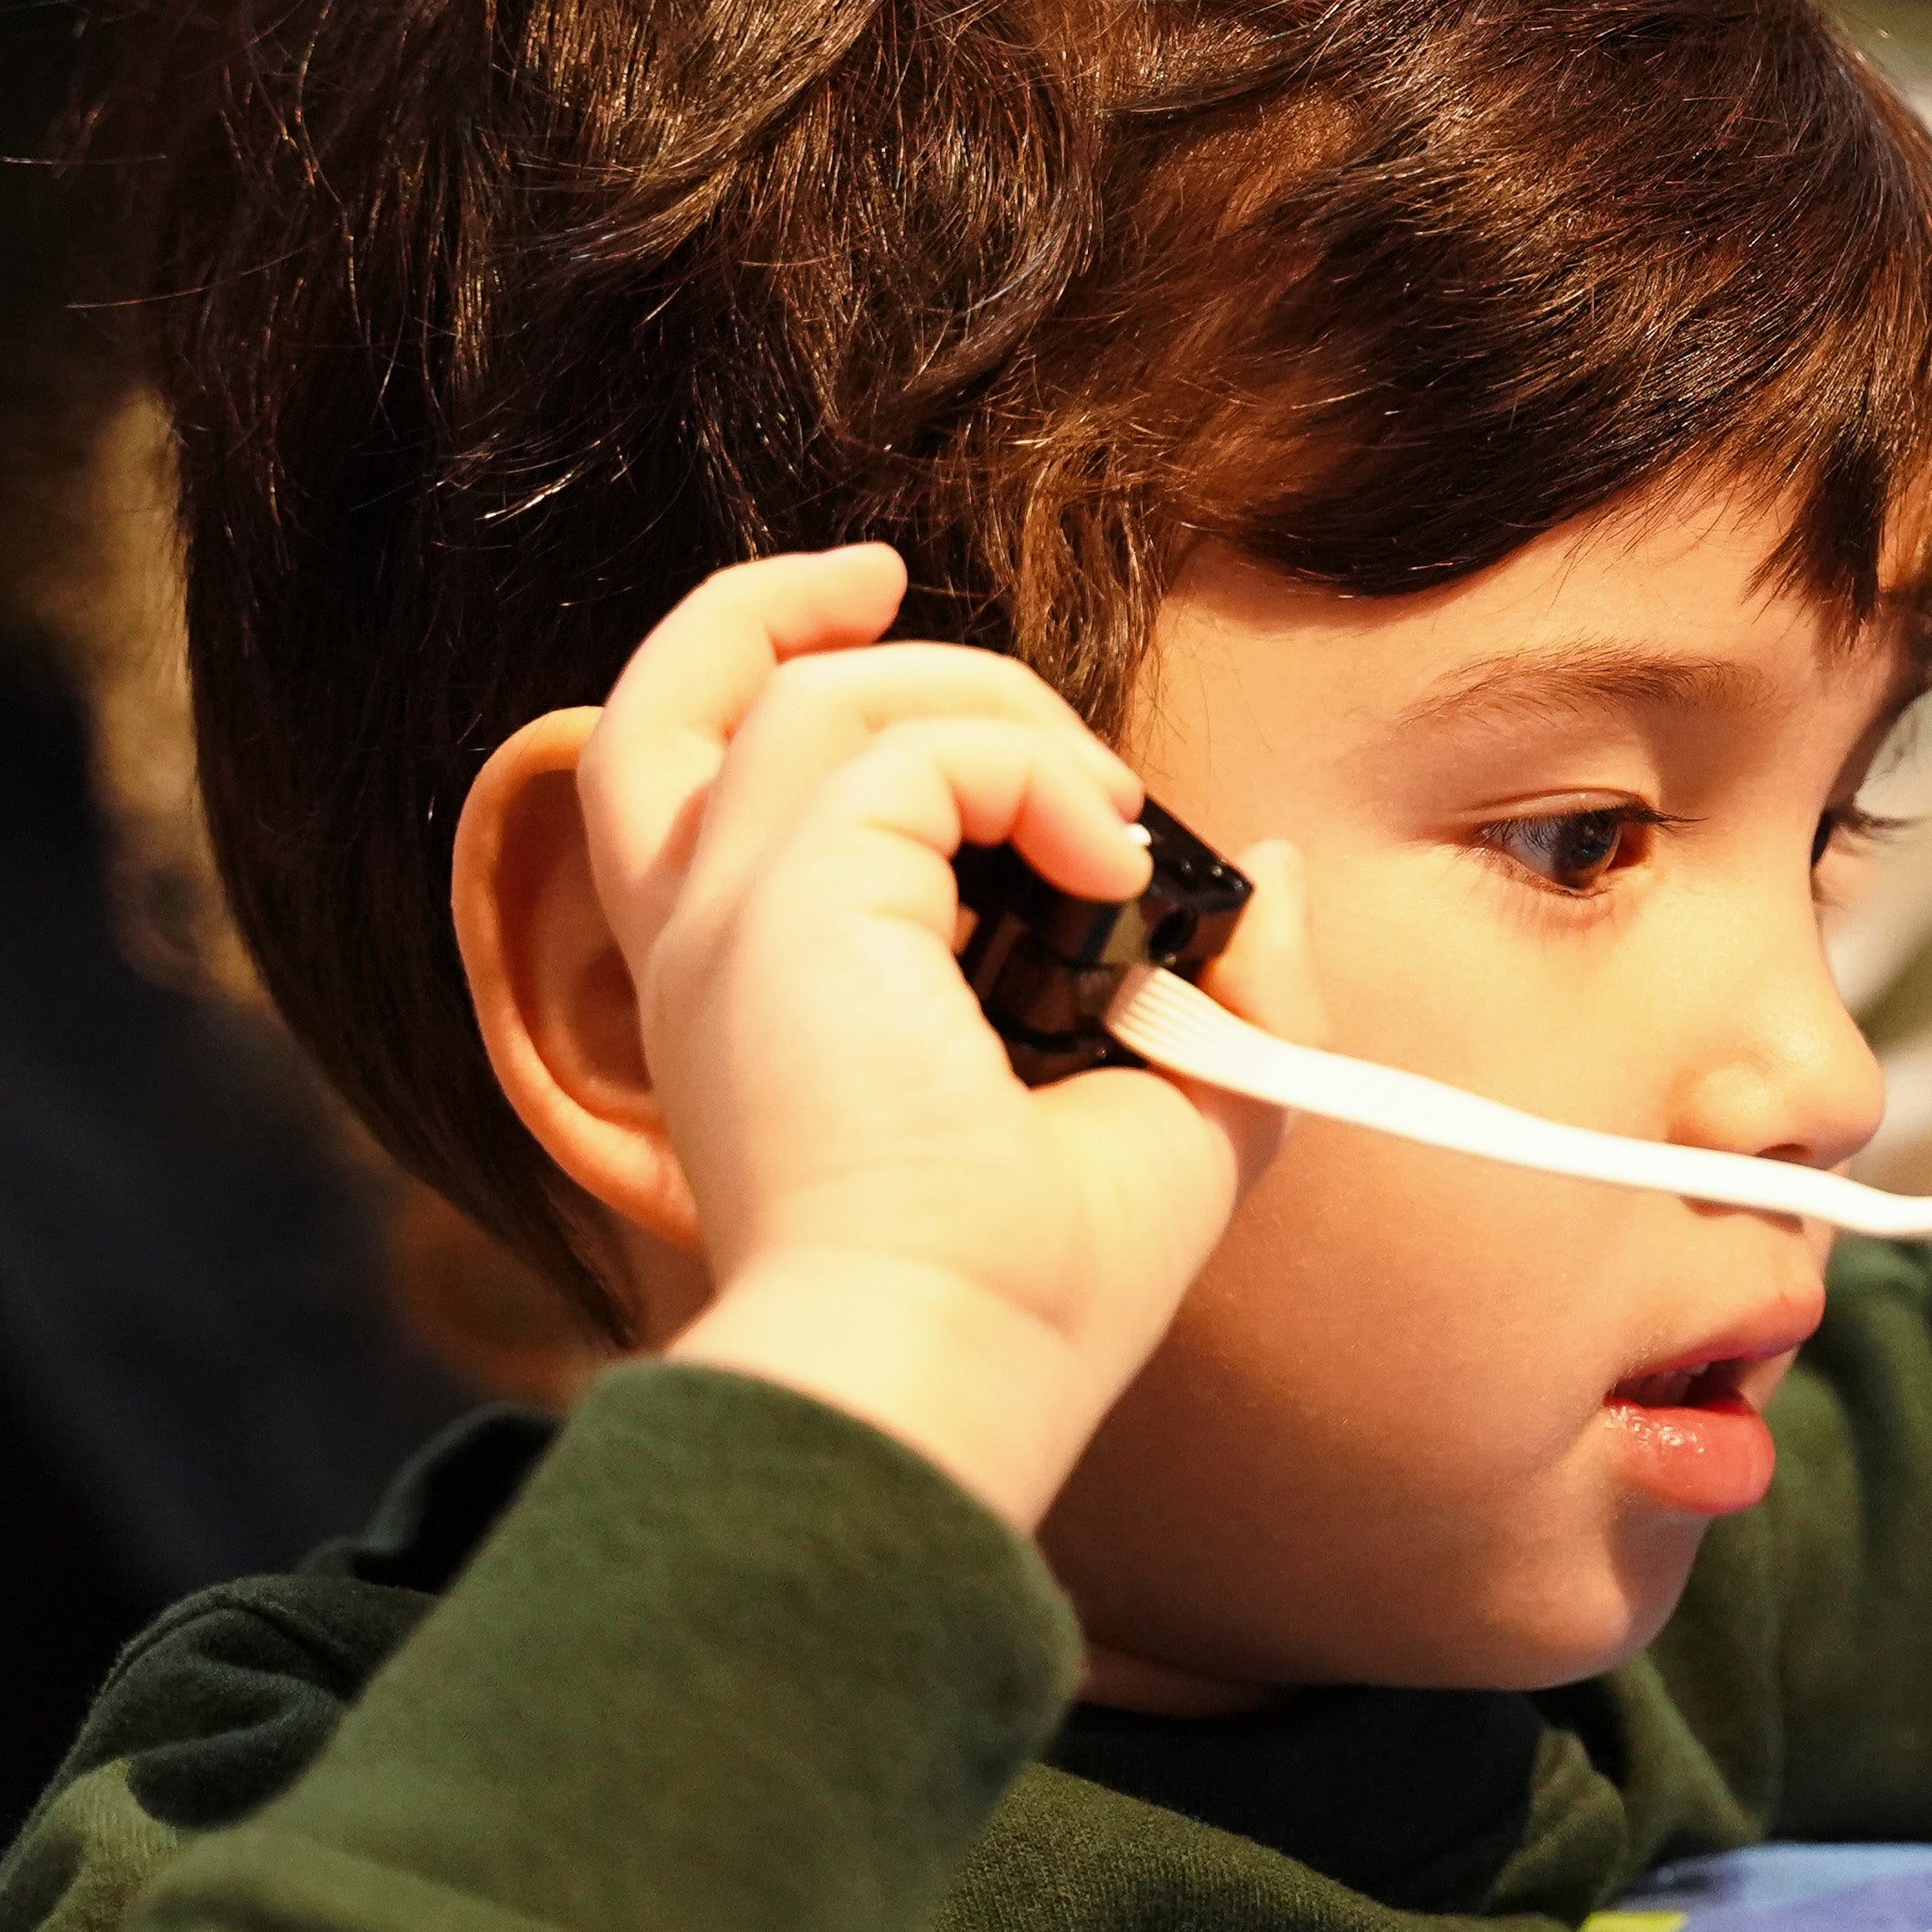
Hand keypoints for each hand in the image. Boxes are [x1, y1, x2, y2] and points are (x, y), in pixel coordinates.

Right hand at [565, 548, 1297, 1525]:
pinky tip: (1118, 868)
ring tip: (1110, 816)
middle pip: (660, 709)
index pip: (708, 808)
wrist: (958, 1352)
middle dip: (765, 613)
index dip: (807, 716)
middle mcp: (710, 952)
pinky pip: (912, 747)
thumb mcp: (1178, 1105)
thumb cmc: (1043, 1282)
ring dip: (984, 703)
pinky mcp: (790, 901)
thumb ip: (1226, 976)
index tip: (971, 713)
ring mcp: (729, 920)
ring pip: (804, 694)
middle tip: (883, 579)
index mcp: (764, 1003)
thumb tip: (1271, 863)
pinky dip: (1034, 767)